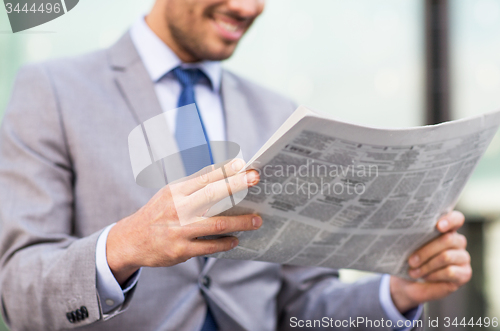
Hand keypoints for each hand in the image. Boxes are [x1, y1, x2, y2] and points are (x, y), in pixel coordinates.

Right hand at [106, 159, 260, 284]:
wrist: (131, 240)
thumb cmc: (157, 213)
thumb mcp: (170, 193)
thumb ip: (194, 183)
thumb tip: (221, 169)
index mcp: (175, 191)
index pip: (204, 177)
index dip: (226, 170)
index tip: (243, 165)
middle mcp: (177, 209)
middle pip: (212, 195)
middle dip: (236, 186)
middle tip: (255, 180)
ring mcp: (179, 230)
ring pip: (216, 224)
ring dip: (240, 222)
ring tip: (256, 220)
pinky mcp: (181, 250)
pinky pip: (209, 247)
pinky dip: (225, 243)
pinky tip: (235, 239)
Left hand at [390, 211, 471, 312]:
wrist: (407, 283)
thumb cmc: (408, 260)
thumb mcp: (408, 247)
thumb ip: (414, 236)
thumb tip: (405, 229)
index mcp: (446, 229)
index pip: (456, 219)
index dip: (450, 220)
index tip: (438, 226)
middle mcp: (457, 241)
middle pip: (448, 239)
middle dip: (426, 251)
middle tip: (410, 261)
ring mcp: (463, 257)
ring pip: (446, 256)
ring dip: (427, 265)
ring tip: (413, 271)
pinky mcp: (465, 273)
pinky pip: (450, 272)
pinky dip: (434, 275)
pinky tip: (426, 277)